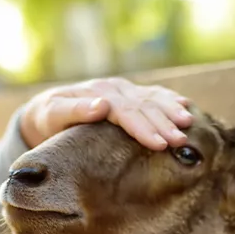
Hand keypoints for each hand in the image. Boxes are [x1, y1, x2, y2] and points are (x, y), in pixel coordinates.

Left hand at [19, 77, 193, 149]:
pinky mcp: (128, 94)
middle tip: (180, 141)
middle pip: (143, 106)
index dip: (143, 127)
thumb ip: (75, 110)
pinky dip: (169, 100)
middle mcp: (113, 89)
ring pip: (152, 98)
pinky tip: (186, 105)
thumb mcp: (52, 115)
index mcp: (98, 93)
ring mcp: (122, 90)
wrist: (45, 110)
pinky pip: (152, 95)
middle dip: (163, 123)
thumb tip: (101, 105)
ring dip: (171, 110)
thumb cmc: (47, 119)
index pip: (125, 111)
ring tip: (189, 123)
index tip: (159, 144)